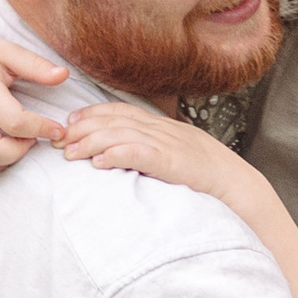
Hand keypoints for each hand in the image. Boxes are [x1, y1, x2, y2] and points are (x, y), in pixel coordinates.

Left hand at [55, 97, 248, 197]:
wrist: (239, 185)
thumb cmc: (207, 177)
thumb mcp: (176, 156)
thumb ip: (152, 151)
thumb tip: (124, 156)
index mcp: (162, 126)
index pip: (120, 112)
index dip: (92, 114)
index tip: (69, 123)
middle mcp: (162, 129)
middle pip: (114, 120)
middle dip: (82, 128)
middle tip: (58, 140)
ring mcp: (168, 144)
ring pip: (121, 134)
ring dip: (91, 142)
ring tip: (70, 154)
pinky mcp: (173, 162)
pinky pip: (140, 153)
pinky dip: (118, 154)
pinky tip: (99, 162)